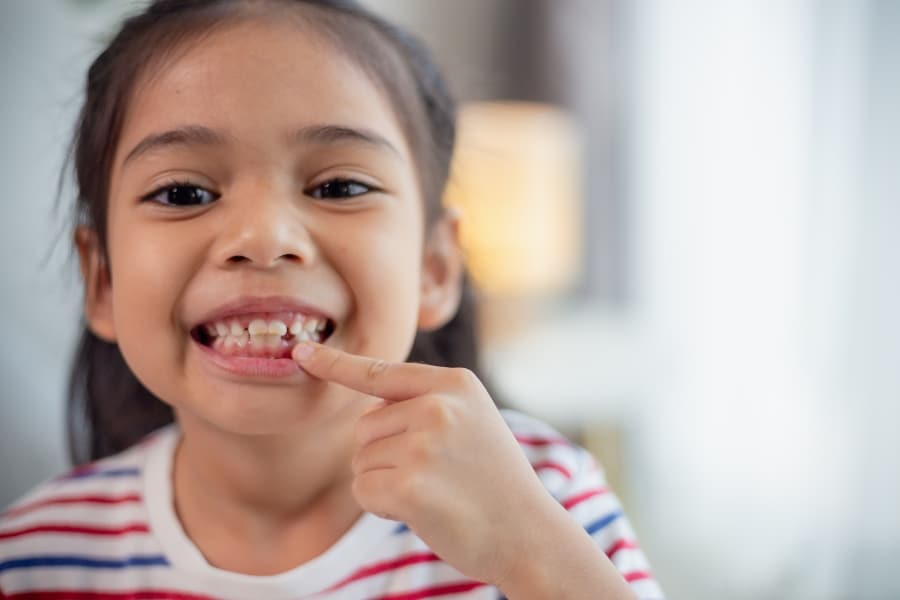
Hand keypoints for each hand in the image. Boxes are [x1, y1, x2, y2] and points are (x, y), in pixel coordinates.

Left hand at [292, 342, 558, 585]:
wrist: (529, 534)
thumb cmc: (494, 480)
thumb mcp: (472, 420)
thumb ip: (425, 404)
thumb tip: (366, 413)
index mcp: (454, 384)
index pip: (381, 371)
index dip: (336, 364)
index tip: (301, 353)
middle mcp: (437, 407)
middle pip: (364, 426)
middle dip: (385, 453)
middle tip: (435, 473)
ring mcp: (423, 446)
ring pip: (361, 460)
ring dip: (386, 481)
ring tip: (435, 489)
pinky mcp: (409, 486)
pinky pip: (363, 489)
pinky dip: (382, 505)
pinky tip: (423, 509)